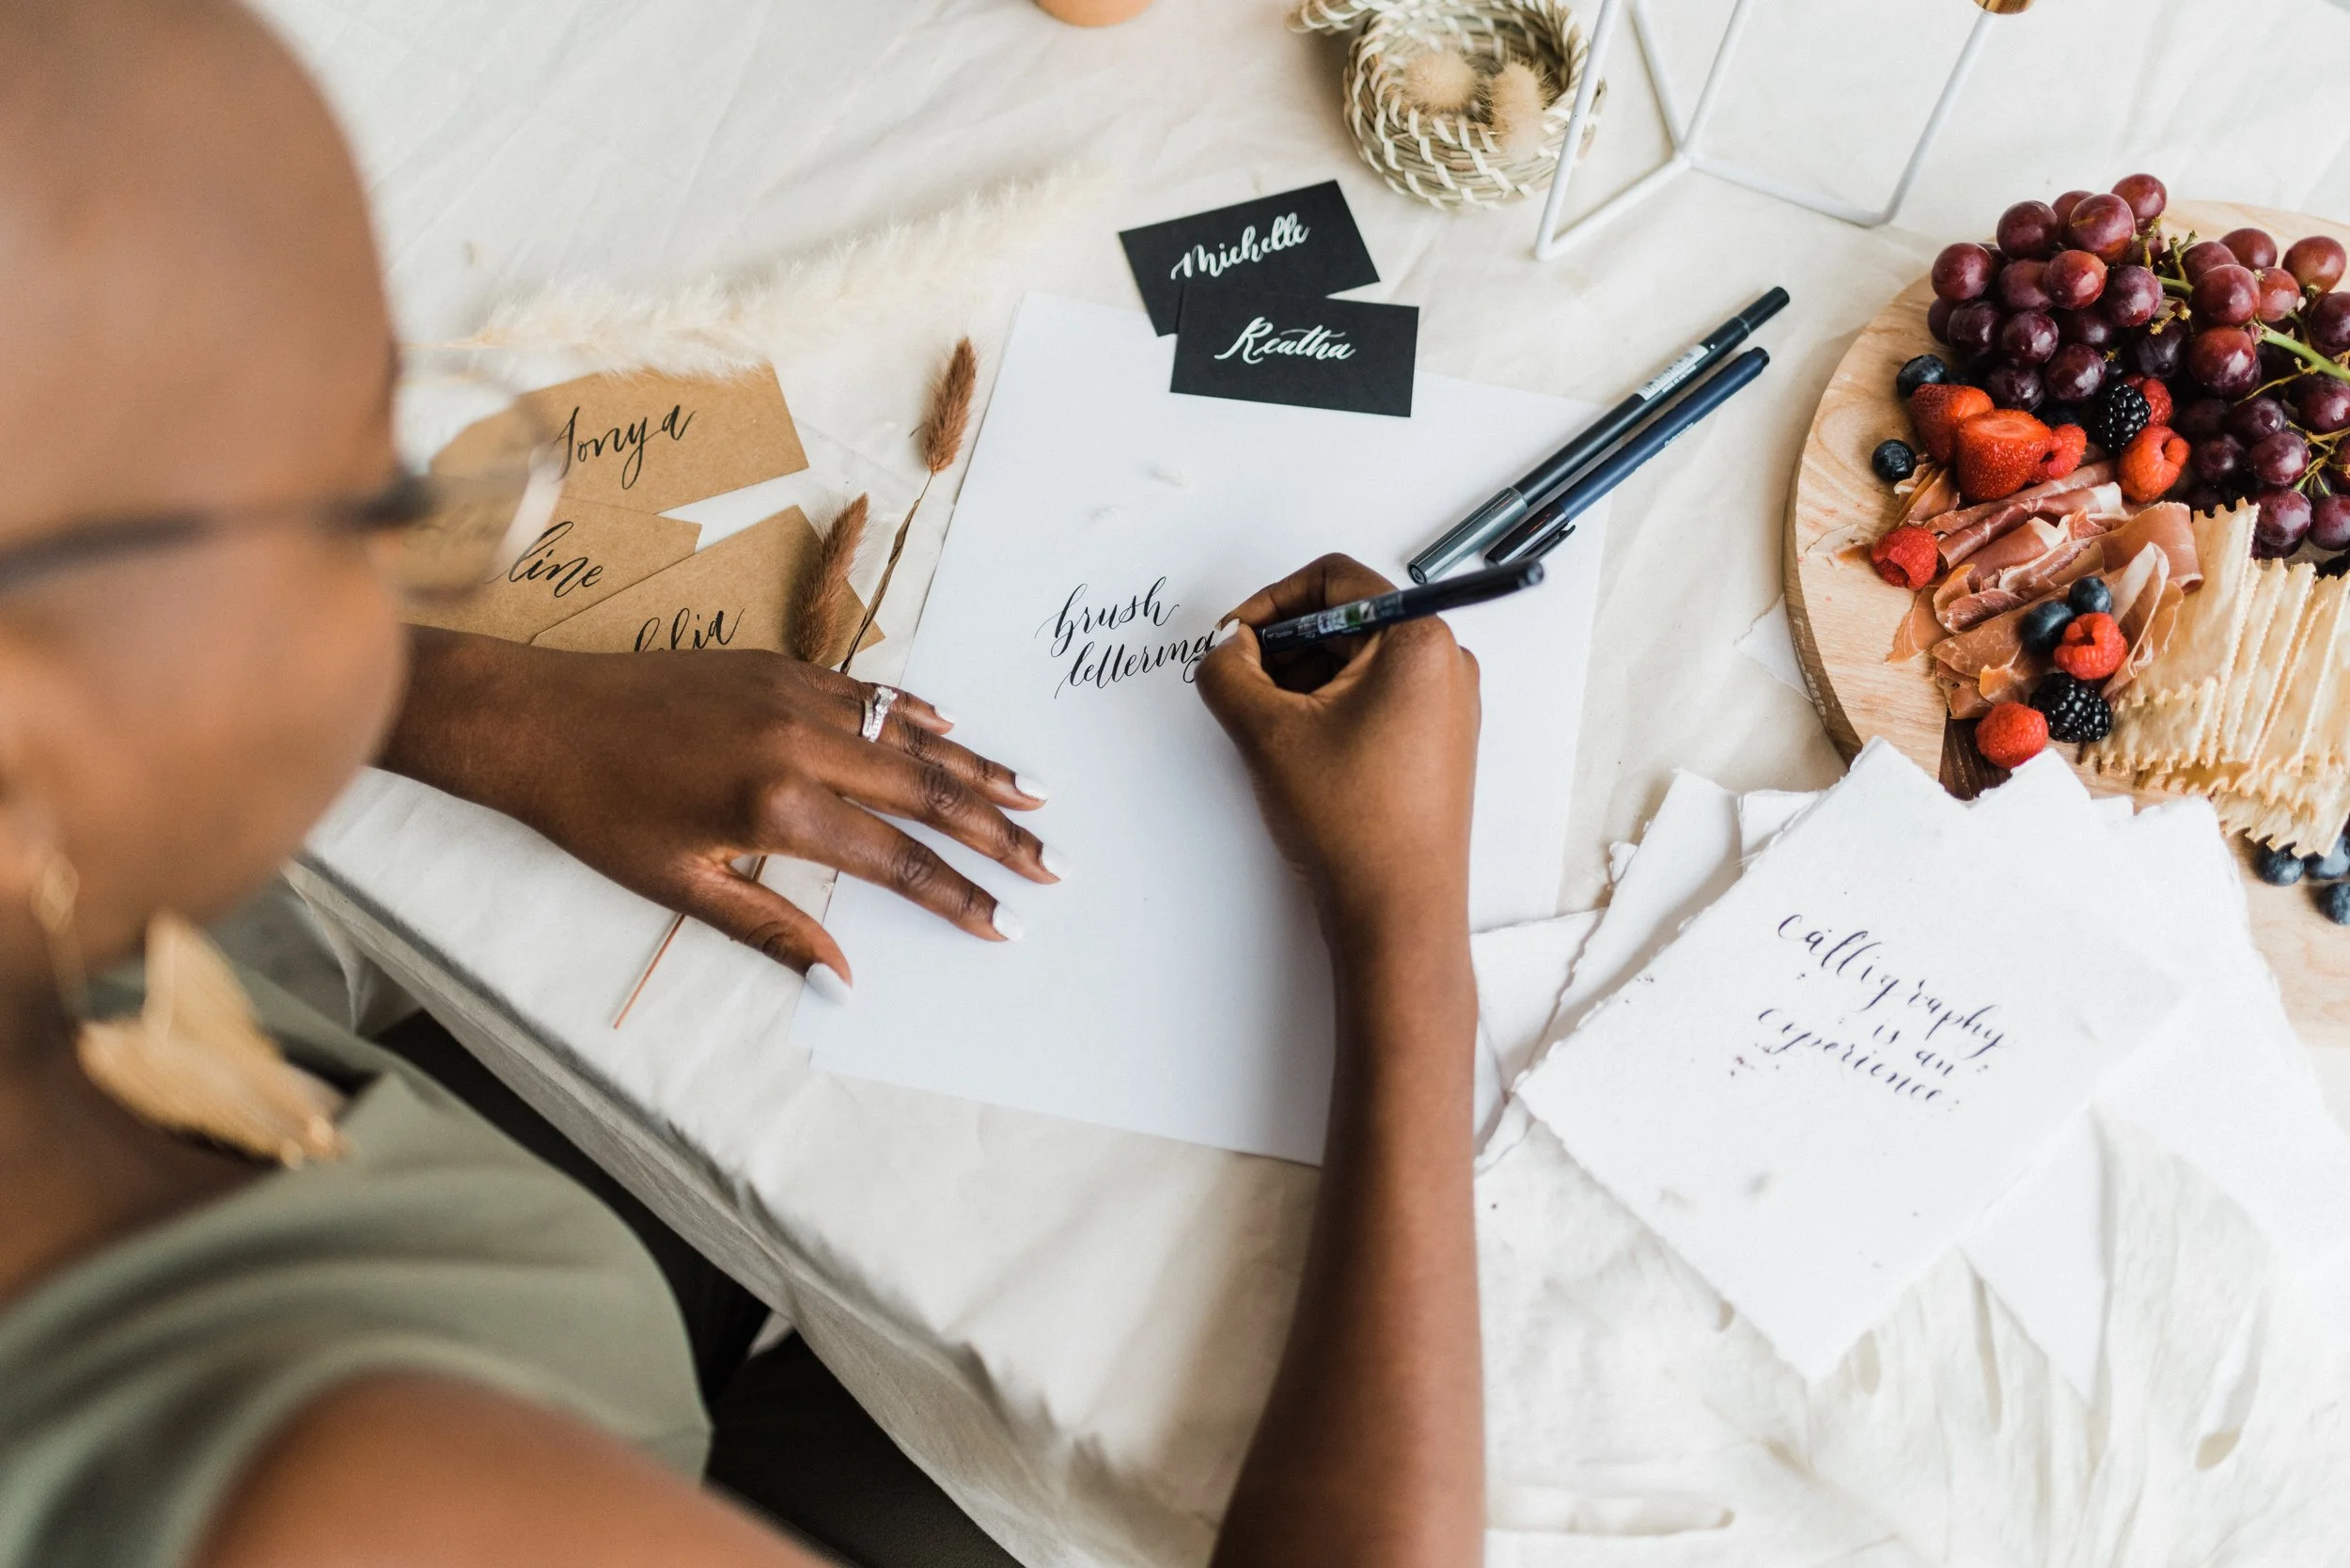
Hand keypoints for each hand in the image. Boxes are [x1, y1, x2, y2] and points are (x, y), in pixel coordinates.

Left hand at [383, 631, 1057, 983]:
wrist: (537, 720)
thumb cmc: (598, 814)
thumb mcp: (682, 887)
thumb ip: (774, 930)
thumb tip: (842, 981)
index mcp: (777, 808)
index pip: (895, 860)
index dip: (957, 895)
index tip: (1006, 922)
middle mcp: (799, 743)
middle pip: (925, 791)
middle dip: (996, 829)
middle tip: (1052, 859)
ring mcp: (793, 696)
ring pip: (908, 736)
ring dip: (974, 766)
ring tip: (1032, 793)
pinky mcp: (777, 667)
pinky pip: (868, 692)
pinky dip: (915, 714)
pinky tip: (952, 727)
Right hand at [1196, 555, 1479, 928]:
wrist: (1397, 910)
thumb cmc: (1353, 824)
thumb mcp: (1267, 732)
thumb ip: (1228, 671)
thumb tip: (1224, 648)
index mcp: (1418, 641)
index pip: (1334, 578)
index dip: (1271, 602)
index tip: (1236, 637)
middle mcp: (1444, 663)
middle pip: (1345, 619)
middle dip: (1284, 648)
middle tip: (1242, 688)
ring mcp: (1445, 705)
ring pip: (1355, 663)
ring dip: (1302, 681)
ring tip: (1268, 729)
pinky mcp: (1434, 742)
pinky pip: (1373, 698)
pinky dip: (1328, 710)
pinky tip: (1298, 751)